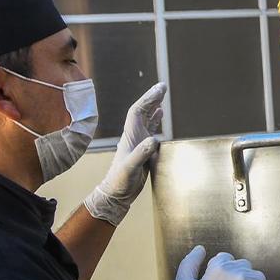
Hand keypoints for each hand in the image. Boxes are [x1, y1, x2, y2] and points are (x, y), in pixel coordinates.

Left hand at [83, 82, 166, 225]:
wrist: (116, 194)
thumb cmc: (120, 182)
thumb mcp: (130, 168)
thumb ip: (141, 153)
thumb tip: (154, 139)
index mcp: (130, 136)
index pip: (138, 111)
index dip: (148, 98)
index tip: (159, 89)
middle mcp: (134, 135)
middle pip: (143, 111)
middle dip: (152, 97)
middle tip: (163, 86)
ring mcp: (138, 141)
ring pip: (147, 118)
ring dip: (154, 105)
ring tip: (162, 94)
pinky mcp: (143, 149)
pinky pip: (151, 129)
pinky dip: (156, 119)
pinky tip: (161, 114)